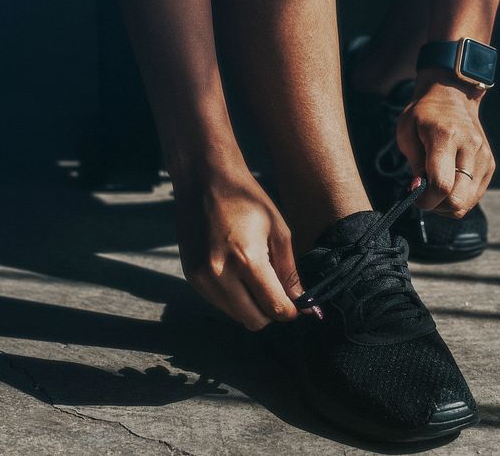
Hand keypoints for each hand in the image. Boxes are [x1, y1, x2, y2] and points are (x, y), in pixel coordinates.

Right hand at [174, 170, 301, 330]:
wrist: (204, 180)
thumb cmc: (246, 200)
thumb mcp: (279, 232)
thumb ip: (291, 273)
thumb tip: (309, 307)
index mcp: (246, 259)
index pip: (275, 307)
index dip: (292, 310)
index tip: (298, 303)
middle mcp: (219, 274)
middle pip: (254, 320)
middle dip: (271, 312)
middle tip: (278, 292)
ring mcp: (201, 277)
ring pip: (236, 315)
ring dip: (251, 306)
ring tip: (256, 277)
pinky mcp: (190, 276)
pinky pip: (219, 303)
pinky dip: (233, 297)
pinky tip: (236, 272)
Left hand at [396, 73, 495, 217]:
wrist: (453, 97)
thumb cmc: (423, 115)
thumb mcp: (407, 133)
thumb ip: (414, 164)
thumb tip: (418, 191)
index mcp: (447, 137)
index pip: (441, 185)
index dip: (425, 199)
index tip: (413, 195)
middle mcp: (471, 149)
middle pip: (457, 199)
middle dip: (435, 205)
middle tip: (422, 194)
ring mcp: (484, 158)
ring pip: (466, 203)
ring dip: (445, 205)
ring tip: (433, 189)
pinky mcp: (490, 166)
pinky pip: (473, 198)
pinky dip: (457, 199)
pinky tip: (446, 185)